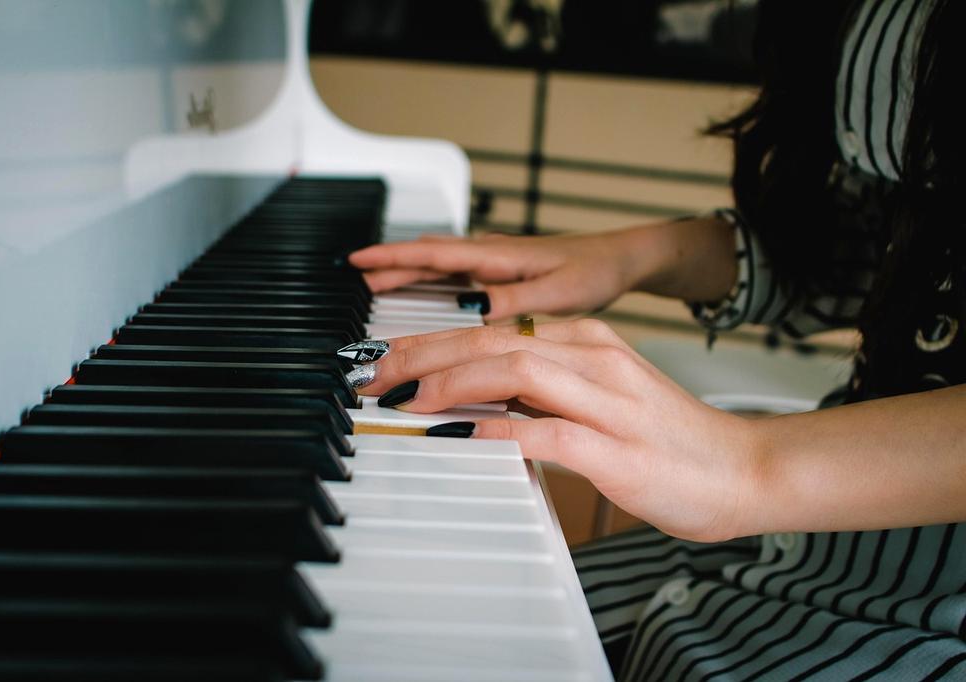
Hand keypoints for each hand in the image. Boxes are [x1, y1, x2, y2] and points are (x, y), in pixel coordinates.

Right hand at [348, 229, 658, 319]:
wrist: (621, 260)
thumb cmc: (594, 271)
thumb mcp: (556, 294)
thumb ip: (514, 302)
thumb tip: (472, 314)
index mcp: (497, 256)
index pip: (434, 253)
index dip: (393, 258)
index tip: (359, 262)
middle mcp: (491, 253)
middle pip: (428, 257)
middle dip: (390, 266)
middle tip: (355, 280)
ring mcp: (496, 261)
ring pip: (440, 263)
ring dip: (408, 271)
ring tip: (377, 284)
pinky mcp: (504, 270)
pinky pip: (456, 271)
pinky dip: (432, 276)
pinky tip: (427, 287)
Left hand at [352, 320, 765, 542]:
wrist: (745, 469)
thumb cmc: (670, 440)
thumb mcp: (602, 397)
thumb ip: (547, 393)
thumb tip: (481, 401)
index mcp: (590, 342)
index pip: (497, 329)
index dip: (435, 341)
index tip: (391, 358)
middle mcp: (596, 358)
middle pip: (495, 339)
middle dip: (425, 352)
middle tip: (375, 372)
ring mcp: (608, 401)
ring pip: (516, 370)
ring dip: (450, 381)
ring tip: (404, 399)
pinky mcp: (617, 448)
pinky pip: (546, 431)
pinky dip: (497, 431)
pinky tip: (459, 436)